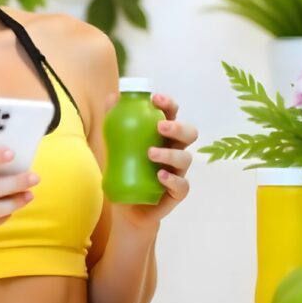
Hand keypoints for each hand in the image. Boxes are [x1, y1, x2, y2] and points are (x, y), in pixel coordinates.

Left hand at [104, 91, 197, 228]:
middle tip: (159, 126)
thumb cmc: (125, 167)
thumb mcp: (115, 143)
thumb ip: (114, 120)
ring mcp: (177, 171)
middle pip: (188, 133)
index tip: (156, 99)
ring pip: (185, 158)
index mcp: (163, 135)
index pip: (172, 114)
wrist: (125, 205)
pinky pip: (182, 185)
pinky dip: (172, 180)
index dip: (168, 104)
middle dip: (177, 127)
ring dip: (169, 154)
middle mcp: (174, 150)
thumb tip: (113, 96)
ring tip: (150, 153)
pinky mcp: (176, 192)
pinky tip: (160, 176)